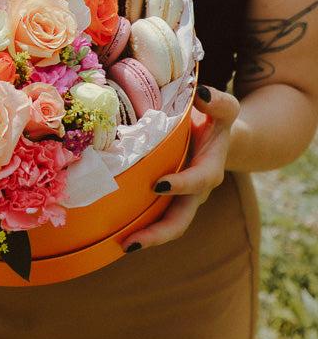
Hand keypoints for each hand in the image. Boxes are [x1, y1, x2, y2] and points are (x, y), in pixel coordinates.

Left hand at [120, 85, 239, 252]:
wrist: (219, 137)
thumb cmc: (216, 119)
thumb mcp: (224, 108)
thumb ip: (216, 101)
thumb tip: (200, 93)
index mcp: (210, 169)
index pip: (198, 181)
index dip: (181, 185)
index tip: (158, 185)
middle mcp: (197, 191)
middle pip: (180, 219)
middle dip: (158, 234)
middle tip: (130, 242)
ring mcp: (182, 199)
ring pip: (168, 225)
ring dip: (146, 237)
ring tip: (120, 245)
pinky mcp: (169, 199)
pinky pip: (155, 217)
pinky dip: (139, 226)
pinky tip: (114, 232)